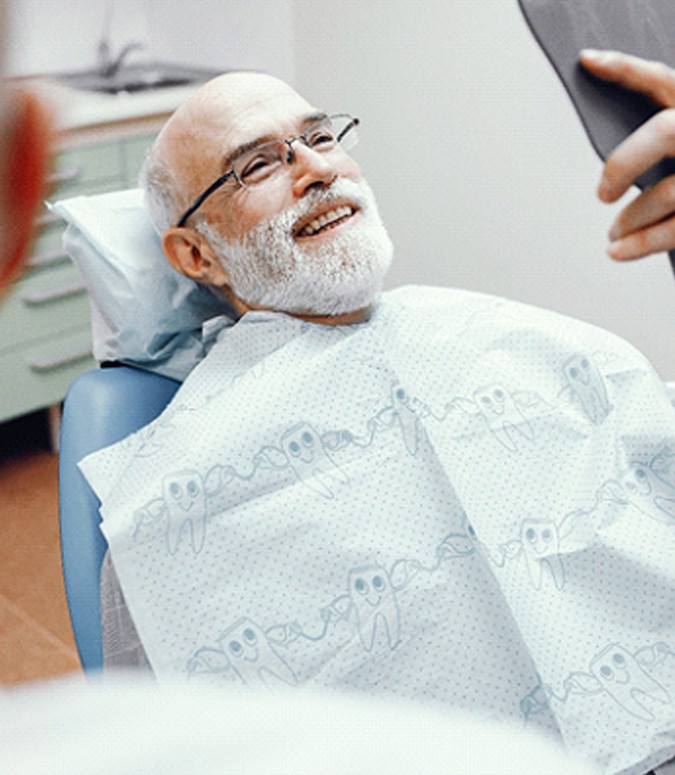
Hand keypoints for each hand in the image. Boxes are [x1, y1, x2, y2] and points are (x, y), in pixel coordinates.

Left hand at [579, 49, 674, 259]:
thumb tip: (616, 165)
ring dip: (631, 218)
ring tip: (613, 234)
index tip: (588, 61)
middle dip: (624, 161)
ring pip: (667, 192)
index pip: (664, 79)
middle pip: (665, 132)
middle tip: (603, 193)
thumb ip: (668, 134)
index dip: (627, 68)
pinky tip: (619, 251)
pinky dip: (642, 243)